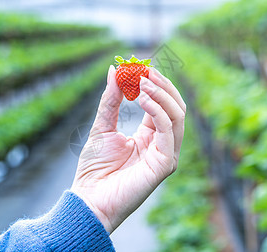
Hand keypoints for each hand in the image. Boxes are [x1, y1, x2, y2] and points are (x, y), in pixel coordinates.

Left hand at [71, 65, 185, 232]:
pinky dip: (158, 111)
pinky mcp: (165, 164)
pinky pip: (169, 132)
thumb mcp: (102, 126)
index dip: (155, 85)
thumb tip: (113, 70)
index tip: (142, 68)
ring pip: (177, 116)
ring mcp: (166, 154)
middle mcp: (162, 144)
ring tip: (142, 83)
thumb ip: (111, 100)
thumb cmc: (94, 168)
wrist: (89, 198)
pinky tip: (142, 99)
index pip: (162, 105)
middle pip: (175, 108)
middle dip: (164, 86)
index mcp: (149, 137)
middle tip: (146, 71)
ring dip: (162, 95)